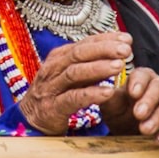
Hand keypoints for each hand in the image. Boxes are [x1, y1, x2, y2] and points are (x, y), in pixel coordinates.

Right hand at [18, 31, 132, 134]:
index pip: (83, 44)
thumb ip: (90, 64)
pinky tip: (109, 92)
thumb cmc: (57, 93)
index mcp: (58, 58)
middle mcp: (53, 69)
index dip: (105, 40)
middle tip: (125, 50)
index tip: (127, 39)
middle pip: (78, 54)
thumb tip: (117, 50)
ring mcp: (51, 88)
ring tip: (119, 66)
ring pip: (74, 73)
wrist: (31, 118)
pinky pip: (73, 98)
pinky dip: (91, 94)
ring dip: (98, 68)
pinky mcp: (53, 107)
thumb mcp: (71, 75)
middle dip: (103, 50)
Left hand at [103, 66, 158, 143]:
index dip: (139, 83)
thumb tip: (104, 92)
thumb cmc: (121, 115)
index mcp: (142, 78)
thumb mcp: (111, 107)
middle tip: (138, 115)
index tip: (132, 94)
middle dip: (149, 101)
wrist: (132, 135)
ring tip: (146, 131)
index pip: (142, 74)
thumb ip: (109, 99)